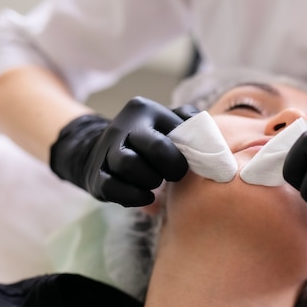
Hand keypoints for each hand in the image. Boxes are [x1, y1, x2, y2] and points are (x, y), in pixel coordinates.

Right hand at [50, 97, 196, 206]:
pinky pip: (113, 187)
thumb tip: (210, 139)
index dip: (186, 152)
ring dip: (151, 180)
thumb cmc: (148, 139)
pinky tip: (147, 197)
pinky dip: (135, 197)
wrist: (101, 151)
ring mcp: (107, 150)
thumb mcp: (168, 122)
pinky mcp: (96, 176)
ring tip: (156, 183)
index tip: (187, 161)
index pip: (176, 130)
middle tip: (175, 175)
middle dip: (172, 167)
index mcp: (145, 110)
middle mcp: (123, 126)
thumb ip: (191, 123)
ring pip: (129, 164)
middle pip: (155, 147)